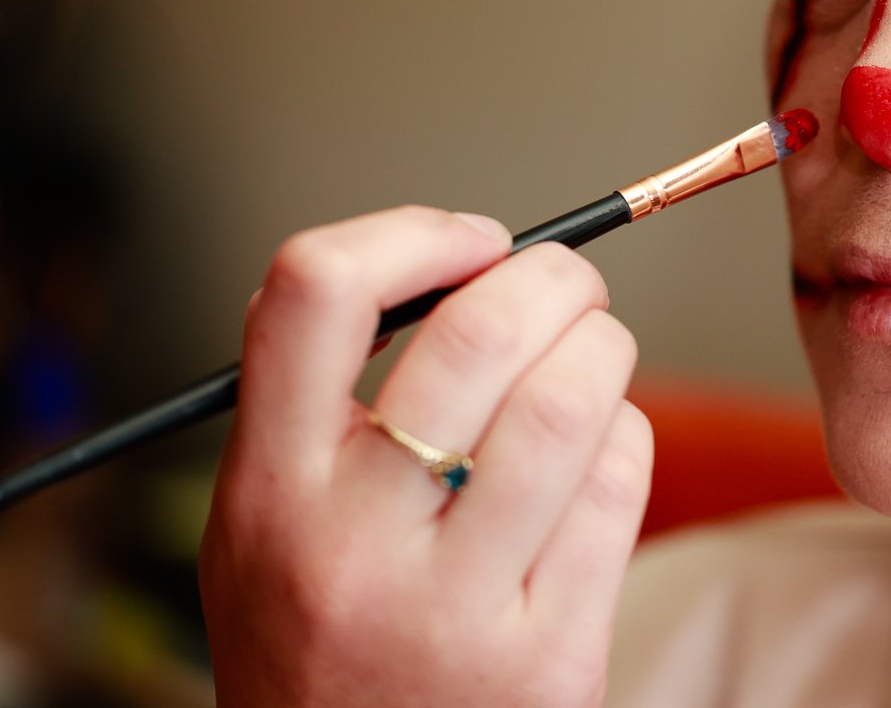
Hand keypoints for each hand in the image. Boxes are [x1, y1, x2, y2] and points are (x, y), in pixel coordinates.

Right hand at [199, 206, 651, 706]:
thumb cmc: (320, 643)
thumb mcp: (264, 525)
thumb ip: (317, 403)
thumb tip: (453, 264)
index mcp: (271, 489)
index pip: (314, 293)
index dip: (411, 233)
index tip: (468, 244)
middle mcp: (354, 543)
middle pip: (480, 331)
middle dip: (553, 275)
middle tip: (567, 284)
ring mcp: (454, 606)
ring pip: (573, 400)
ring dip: (605, 347)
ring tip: (593, 356)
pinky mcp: (548, 657)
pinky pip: (621, 483)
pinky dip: (626, 436)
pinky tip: (600, 454)